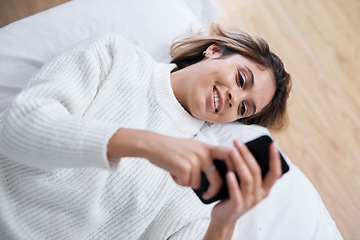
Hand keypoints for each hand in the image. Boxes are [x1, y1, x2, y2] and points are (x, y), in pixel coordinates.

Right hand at [107, 128, 230, 198]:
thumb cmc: (172, 148)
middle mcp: (203, 152)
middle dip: (215, 188)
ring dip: (188, 182)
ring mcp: (194, 160)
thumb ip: (204, 156)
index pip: (228, 155)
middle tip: (209, 194)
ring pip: (198, 183)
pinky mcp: (185, 167)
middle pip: (217, 177)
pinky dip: (179, 181)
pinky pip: (187, 183)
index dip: (234, 166)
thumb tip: (214, 174)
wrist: (154, 144)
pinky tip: (172, 172)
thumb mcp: (192, 147)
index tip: (234, 178)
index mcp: (206, 147)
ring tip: (178, 172)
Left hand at [206, 139, 281, 237]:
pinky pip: (236, 193)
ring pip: (247, 180)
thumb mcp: (246, 185)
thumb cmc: (235, 196)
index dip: (275, 159)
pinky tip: (229, 173)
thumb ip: (251, 173)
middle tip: (237, 141)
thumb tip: (251, 151)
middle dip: (247, 154)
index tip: (273, 144)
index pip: (274, 172)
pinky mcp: (237, 207)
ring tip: (232, 151)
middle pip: (256, 171)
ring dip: (239, 163)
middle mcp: (259, 195)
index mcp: (265, 189)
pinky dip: (233, 183)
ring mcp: (249, 201)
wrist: (224, 217)